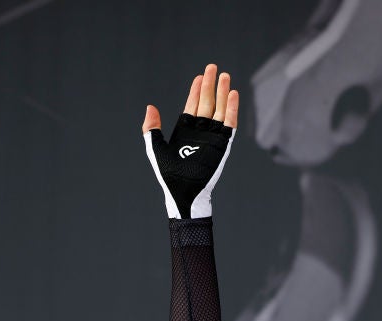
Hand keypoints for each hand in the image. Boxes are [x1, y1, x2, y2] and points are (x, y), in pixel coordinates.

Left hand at [143, 64, 238, 218]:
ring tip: (225, 76)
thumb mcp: (156, 149)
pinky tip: (232, 94)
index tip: (199, 76)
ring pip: (219, 109)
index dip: (196, 91)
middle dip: (210, 85)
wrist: (183, 192)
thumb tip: (150, 107)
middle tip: (213, 68)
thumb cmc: (168, 175)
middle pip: (207, 102)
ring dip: (222, 93)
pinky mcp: (222, 144)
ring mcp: (212, 136)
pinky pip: (229, 123)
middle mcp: (200, 131)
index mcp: (185, 130)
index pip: (192, 105)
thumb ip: (152, 129)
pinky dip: (231, 109)